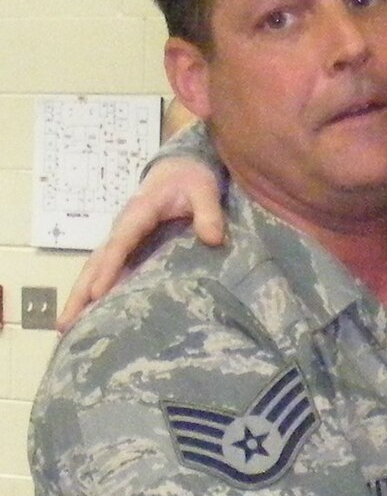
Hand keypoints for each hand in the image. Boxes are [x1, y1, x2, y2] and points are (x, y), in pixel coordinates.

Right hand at [59, 160, 225, 328]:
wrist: (179, 168)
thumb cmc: (190, 178)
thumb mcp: (204, 189)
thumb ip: (208, 212)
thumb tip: (212, 239)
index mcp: (138, 213)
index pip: (120, 244)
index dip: (109, 268)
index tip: (98, 292)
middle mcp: (121, 229)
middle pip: (96, 262)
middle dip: (80, 292)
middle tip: (65, 323)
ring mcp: (121, 239)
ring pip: (94, 270)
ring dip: (80, 297)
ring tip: (65, 327)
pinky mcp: (126, 248)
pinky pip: (106, 271)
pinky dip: (94, 292)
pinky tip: (89, 316)